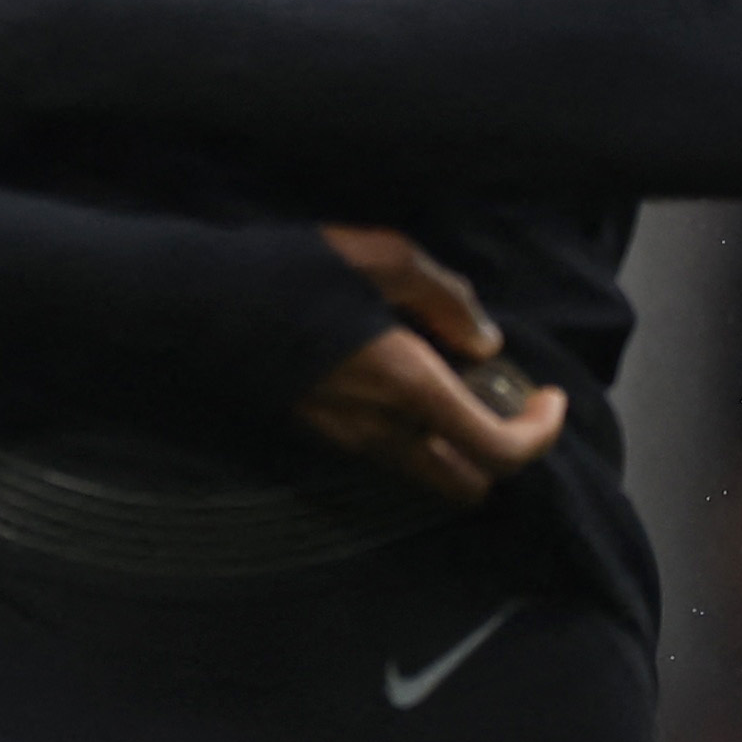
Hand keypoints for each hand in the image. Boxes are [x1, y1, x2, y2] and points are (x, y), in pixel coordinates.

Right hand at [294, 224, 565, 503]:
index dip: (541, 432)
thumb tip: (484, 340)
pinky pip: (387, 451)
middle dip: (498, 452)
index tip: (549, 398)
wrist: (192, 301)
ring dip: (453, 444)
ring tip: (446, 383)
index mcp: (410, 389)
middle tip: (496, 398)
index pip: (502, 450)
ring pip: (425, 471)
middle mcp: (382, 430)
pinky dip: (412, 431)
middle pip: (468, 484)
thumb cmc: (287, 271)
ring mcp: (345, 439)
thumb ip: (448, 298)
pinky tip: (395, 378)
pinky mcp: (317, 431)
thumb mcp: (381, 257)